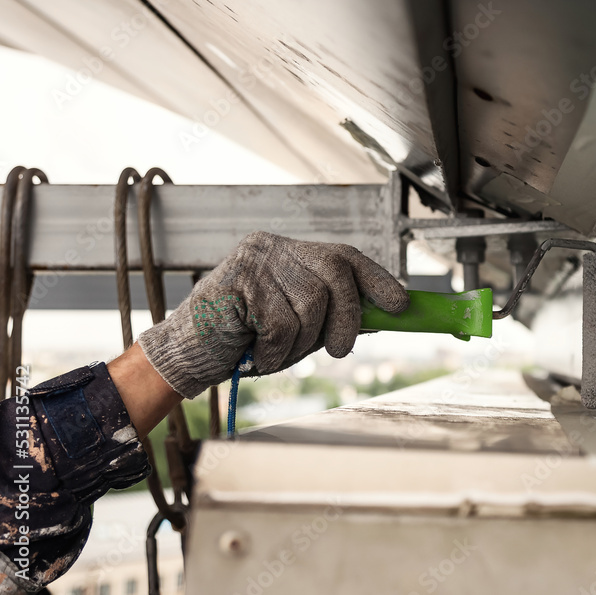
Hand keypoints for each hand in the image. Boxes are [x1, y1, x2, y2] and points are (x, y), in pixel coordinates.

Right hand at [137, 231, 408, 398]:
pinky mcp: (236, 280)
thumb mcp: (298, 325)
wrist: (188, 355)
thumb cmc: (246, 340)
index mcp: (293, 252)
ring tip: (276, 352)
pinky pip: (280, 323)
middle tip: (338, 351)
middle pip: (336, 274)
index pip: (345, 255)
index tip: (401, 305)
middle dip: (346, 318)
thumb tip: (380, 316)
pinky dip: (275, 350)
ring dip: (301, 343)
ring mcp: (254, 259)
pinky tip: (256, 353)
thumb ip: (331, 315)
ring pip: (311, 303)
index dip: (378, 279)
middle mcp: (275, 246)